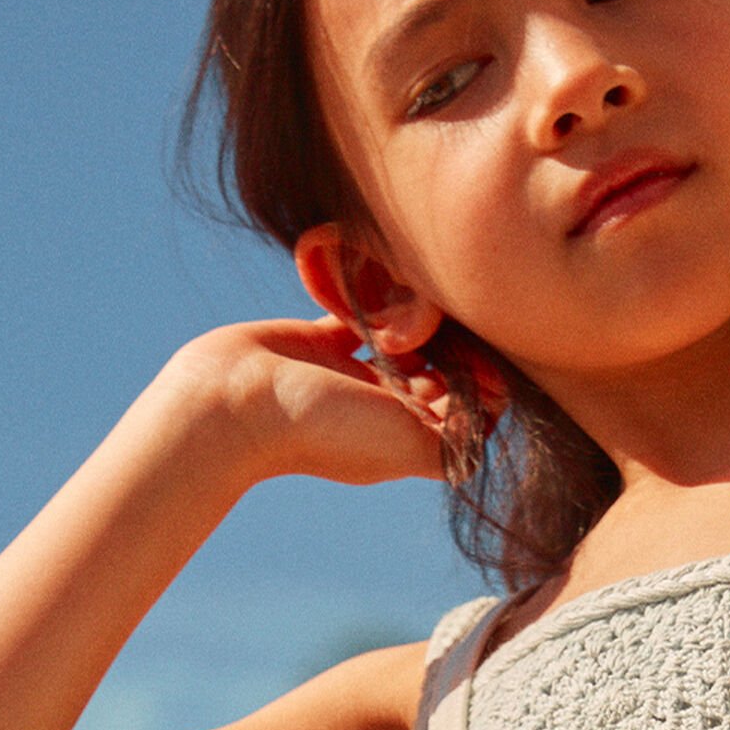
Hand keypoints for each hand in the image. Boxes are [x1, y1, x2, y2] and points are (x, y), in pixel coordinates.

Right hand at [163, 307, 467, 489]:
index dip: (484, 383)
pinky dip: (374, 298)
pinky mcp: (324, 340)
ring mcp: (354, 374)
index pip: (468, 411)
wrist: (236, 404)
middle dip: (455, 345)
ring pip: (406, 339)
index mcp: (407, 439)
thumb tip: (493, 416)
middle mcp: (385, 409)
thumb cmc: (322, 429)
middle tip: (455, 318)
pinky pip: (362, 313)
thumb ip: (456, 443)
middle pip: (442, 373)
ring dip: (418, 318)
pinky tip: (384, 281)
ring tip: (422, 300)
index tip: (484, 355)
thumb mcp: (405, 448)